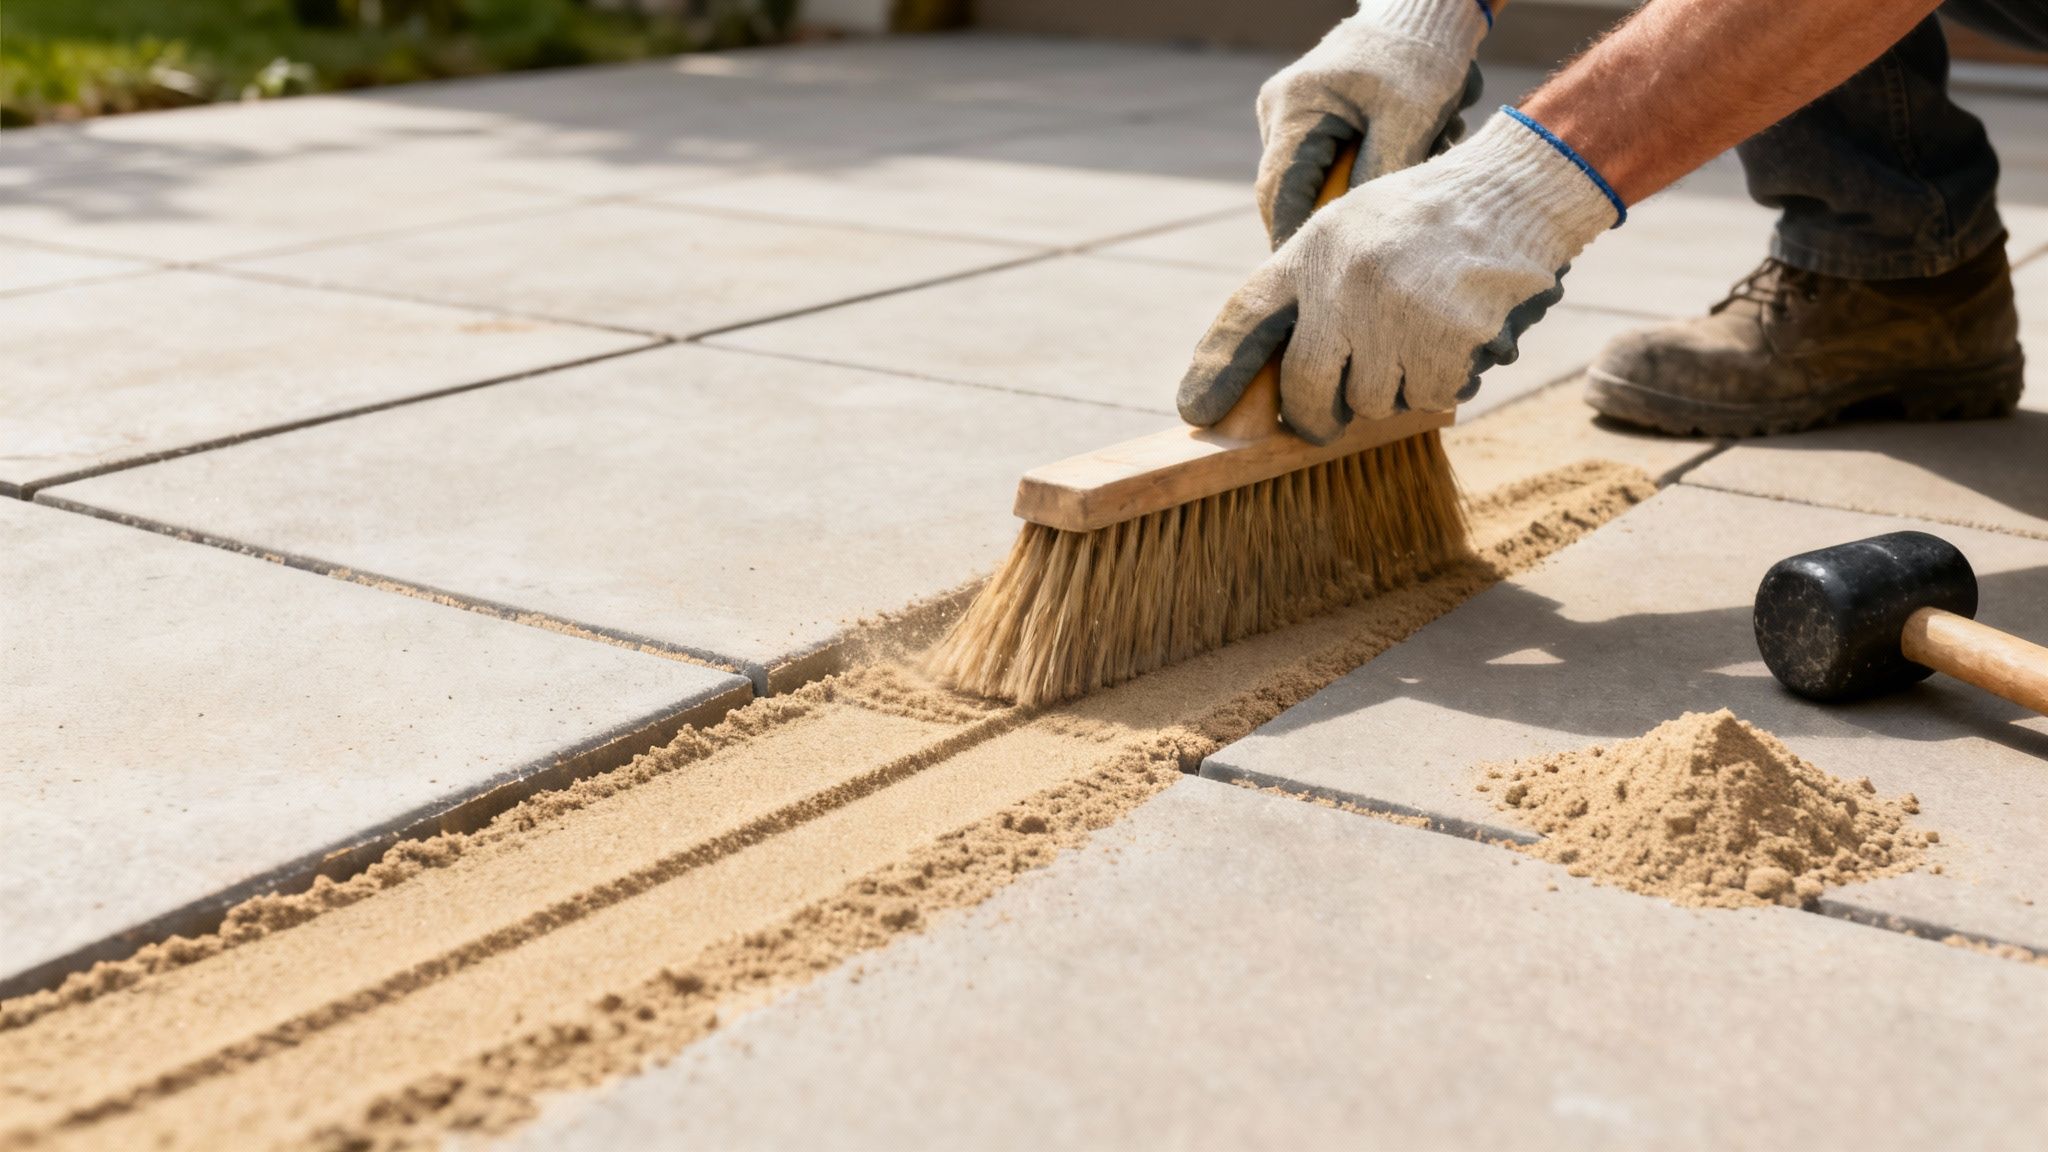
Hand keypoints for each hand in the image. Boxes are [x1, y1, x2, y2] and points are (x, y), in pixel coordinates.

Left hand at [1181, 112, 1622, 443]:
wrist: (1513, 192)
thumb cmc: (1428, 216)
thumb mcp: (1351, 227)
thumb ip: (1314, 285)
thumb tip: (1278, 368)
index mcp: (1312, 251)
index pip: (1244, 318)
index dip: (1216, 372)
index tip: (1197, 413)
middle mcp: (1344, 284)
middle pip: (1305, 389)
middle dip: (1312, 418)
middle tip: (1322, 426)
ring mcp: (1395, 314)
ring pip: (1372, 401)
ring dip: (1392, 391)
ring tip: (1418, 341)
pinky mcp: (1446, 339)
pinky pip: (1428, 398)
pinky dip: (1440, 384)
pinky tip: (1455, 342)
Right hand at [1257, 0, 1489, 245]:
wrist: (1429, 10)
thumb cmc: (1421, 56)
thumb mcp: (1407, 120)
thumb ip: (1378, 176)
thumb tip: (1356, 235)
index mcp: (1294, 106)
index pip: (1278, 193)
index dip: (1290, 239)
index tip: (1313, 274)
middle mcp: (1281, 110)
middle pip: (1290, 191)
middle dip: (1329, 218)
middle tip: (1362, 249)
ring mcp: (1294, 112)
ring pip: (1313, 178)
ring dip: (1356, 190)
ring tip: (1415, 166)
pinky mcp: (1315, 115)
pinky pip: (1330, 160)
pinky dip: (1364, 169)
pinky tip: (1410, 148)